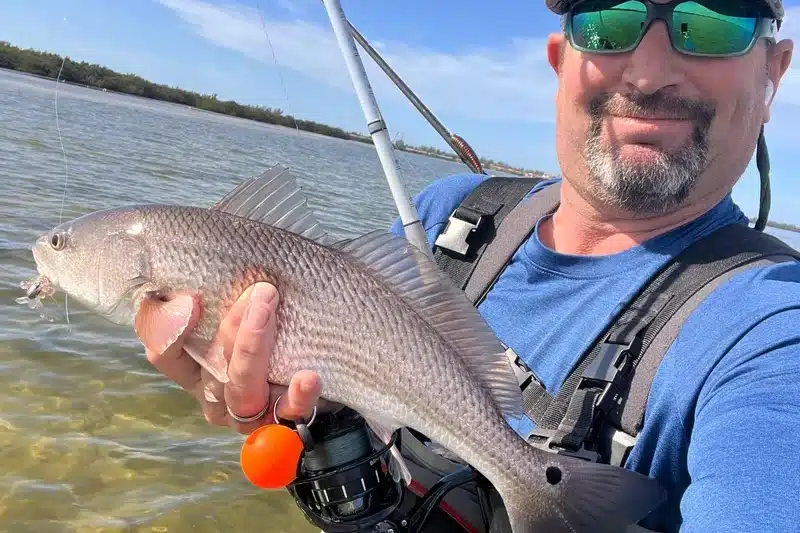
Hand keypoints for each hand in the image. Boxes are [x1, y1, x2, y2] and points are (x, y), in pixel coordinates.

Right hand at [141, 282, 332, 433]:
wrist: (328, 362)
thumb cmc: (275, 325)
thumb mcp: (244, 303)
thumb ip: (218, 291)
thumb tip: (193, 285)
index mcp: (195, 366)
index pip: (165, 353)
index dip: (169, 330)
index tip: (192, 299)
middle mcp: (217, 392)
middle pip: (210, 367)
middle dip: (231, 328)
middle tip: (258, 292)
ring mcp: (250, 411)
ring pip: (242, 388)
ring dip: (253, 349)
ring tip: (269, 313)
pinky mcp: (286, 418)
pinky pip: (290, 411)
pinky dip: (298, 394)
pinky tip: (307, 377)